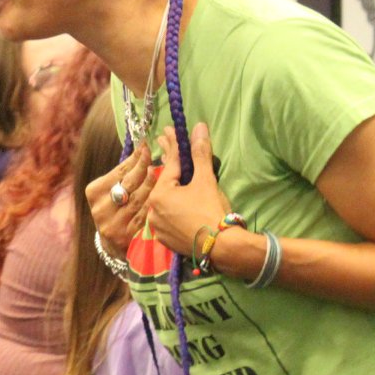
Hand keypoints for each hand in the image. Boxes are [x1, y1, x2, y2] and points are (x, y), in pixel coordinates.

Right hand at [85, 141, 155, 251]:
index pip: (119, 171)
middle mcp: (101, 208)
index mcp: (94, 192)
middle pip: (129, 183)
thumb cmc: (114, 208)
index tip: (145, 146)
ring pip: (139, 198)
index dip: (134, 158)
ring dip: (152, 184)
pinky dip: (154, 203)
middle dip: (144, 167)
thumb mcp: (110, 190)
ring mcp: (113, 223)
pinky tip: (162, 194)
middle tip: (157, 156)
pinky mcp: (126, 235)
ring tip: (160, 172)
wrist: (111, 242)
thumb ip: (122, 173)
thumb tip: (141, 148)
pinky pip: (144, 214)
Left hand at [143, 122, 230, 255]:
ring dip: (170, 186)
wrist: (221, 246)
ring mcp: (158, 226)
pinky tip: (177, 201)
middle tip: (164, 142)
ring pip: (165, 200)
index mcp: (160, 193)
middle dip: (167, 162)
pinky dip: (172, 207)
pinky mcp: (166, 239)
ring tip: (172, 173)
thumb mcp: (206, 180)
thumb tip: (199, 128)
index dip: (173, 145)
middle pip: (165, 182)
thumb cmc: (211, 210)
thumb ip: (200, 154)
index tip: (169, 130)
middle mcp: (153, 210)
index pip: (170, 164)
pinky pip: (167, 216)